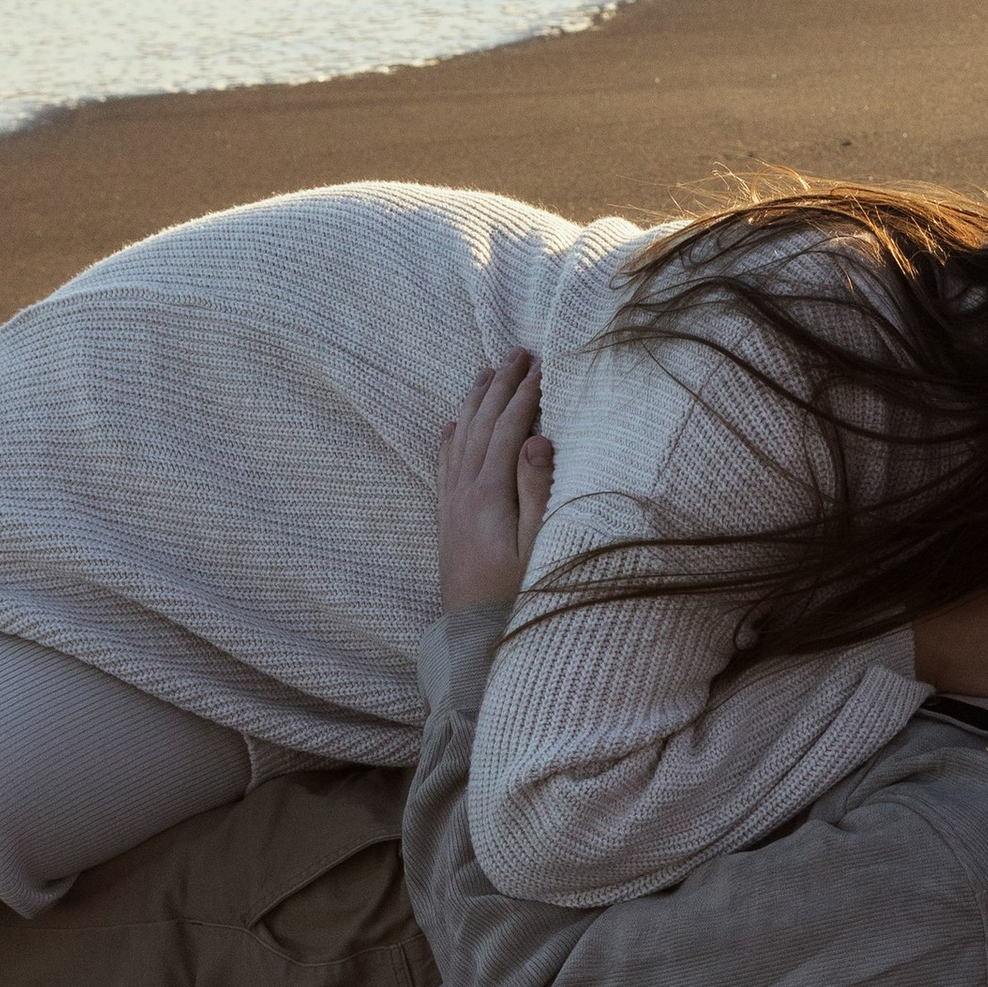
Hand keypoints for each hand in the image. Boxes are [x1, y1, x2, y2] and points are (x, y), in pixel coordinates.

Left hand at [437, 352, 552, 612]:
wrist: (473, 635)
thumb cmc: (516, 594)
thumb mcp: (537, 545)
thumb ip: (537, 491)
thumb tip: (538, 440)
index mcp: (489, 494)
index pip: (509, 429)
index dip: (525, 395)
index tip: (542, 365)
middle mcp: (464, 491)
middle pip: (482, 424)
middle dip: (500, 385)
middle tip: (517, 352)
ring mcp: (452, 504)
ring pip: (461, 437)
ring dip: (475, 401)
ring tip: (487, 371)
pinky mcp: (447, 518)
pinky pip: (445, 463)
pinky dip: (452, 436)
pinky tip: (455, 423)